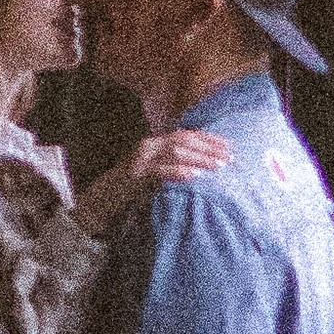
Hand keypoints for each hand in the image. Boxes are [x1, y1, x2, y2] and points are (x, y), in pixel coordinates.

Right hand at [73, 127, 231, 238]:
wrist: (104, 198)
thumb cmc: (134, 188)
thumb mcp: (157, 172)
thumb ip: (174, 165)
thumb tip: (204, 167)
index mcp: (156, 143)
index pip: (186, 134)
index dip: (209, 138)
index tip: (229, 145)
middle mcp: (149, 145)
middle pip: (183, 140)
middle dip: (208, 148)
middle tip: (229, 157)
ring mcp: (141, 158)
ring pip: (174, 152)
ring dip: (199, 158)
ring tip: (217, 166)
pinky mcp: (135, 174)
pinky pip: (159, 170)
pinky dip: (177, 172)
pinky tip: (193, 176)